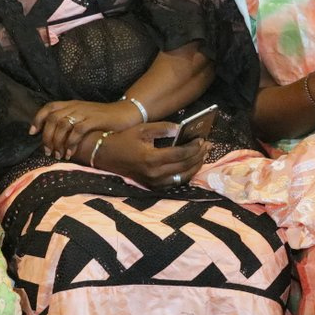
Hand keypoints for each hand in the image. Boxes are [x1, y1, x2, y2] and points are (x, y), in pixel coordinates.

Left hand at [33, 99, 140, 159]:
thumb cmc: (104, 119)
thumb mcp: (84, 116)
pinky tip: (69, 153)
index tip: (33, 133)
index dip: (38, 119)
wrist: (126, 113)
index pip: (49, 107)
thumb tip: (55, 136)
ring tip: (57, 155)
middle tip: (47, 151)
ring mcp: (85, 112)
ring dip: (57, 141)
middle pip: (52, 118)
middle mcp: (76, 106)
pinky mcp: (94, 120)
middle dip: (46, 136)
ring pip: (62, 124)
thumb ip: (71, 122)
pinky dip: (71, 143)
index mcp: (72, 104)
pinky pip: (77, 131)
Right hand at [93, 123, 208, 188]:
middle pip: (184, 167)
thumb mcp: (143, 129)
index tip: (202, 139)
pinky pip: (175, 183)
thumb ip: (164, 128)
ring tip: (203, 155)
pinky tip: (192, 165)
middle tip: (208, 146)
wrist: (106, 155)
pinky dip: (186, 174)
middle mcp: (154, 174)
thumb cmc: (124, 139)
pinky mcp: (153, 186)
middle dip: (198, 156)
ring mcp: (154, 182)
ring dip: (195, 166)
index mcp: (152, 159)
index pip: (180, 154)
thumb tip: (181, 129)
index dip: (193, 147)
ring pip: (182, 178)